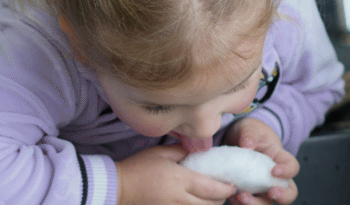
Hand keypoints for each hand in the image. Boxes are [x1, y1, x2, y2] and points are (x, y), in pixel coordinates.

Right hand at [116, 144, 236, 204]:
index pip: (212, 188)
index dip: (226, 188)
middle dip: (222, 199)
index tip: (233, 184)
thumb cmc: (138, 167)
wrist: (116, 187)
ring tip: (214, 198)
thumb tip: (201, 150)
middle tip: (227, 191)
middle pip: (210, 204)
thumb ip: (184, 150)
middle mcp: (178, 198)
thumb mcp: (162, 152)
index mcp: (180, 179)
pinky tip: (198, 203)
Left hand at [222, 118, 298, 204]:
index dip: (288, 171)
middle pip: (289, 193)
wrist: (232, 140)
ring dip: (256, 204)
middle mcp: (273, 177)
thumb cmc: (248, 133)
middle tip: (271, 192)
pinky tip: (230, 196)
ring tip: (241, 197)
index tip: (274, 170)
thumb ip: (250, 134)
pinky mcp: (246, 194)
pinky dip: (238, 204)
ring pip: (267, 203)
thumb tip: (248, 145)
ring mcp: (260, 188)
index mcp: (279, 159)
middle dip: (283, 196)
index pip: (293, 167)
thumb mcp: (250, 128)